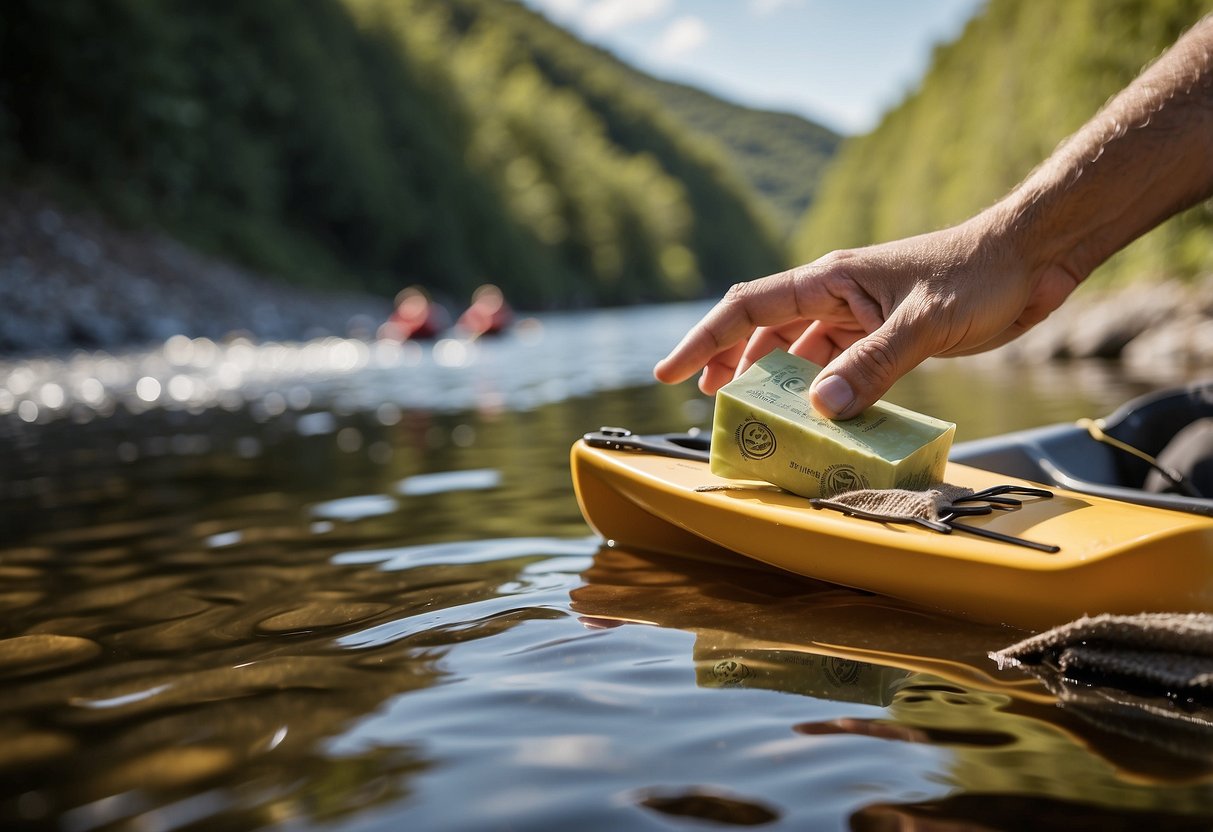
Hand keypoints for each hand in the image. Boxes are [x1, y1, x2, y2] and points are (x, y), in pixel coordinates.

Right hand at [653, 213, 1081, 418]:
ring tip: (752, 414)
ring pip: (799, 352)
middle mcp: (836, 296)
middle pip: (763, 330)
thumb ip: (873, 365)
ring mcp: (860, 317)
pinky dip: (822, 392)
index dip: (705, 339)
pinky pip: (839, 367)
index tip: (670, 370)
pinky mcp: (886, 336)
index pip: (748, 307)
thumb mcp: (923, 322)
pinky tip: (818, 417)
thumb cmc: (979, 274)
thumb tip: (820, 409)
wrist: (1032, 257)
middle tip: (705, 401)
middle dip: (729, 362)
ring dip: (774, 381)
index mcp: (831, 279)